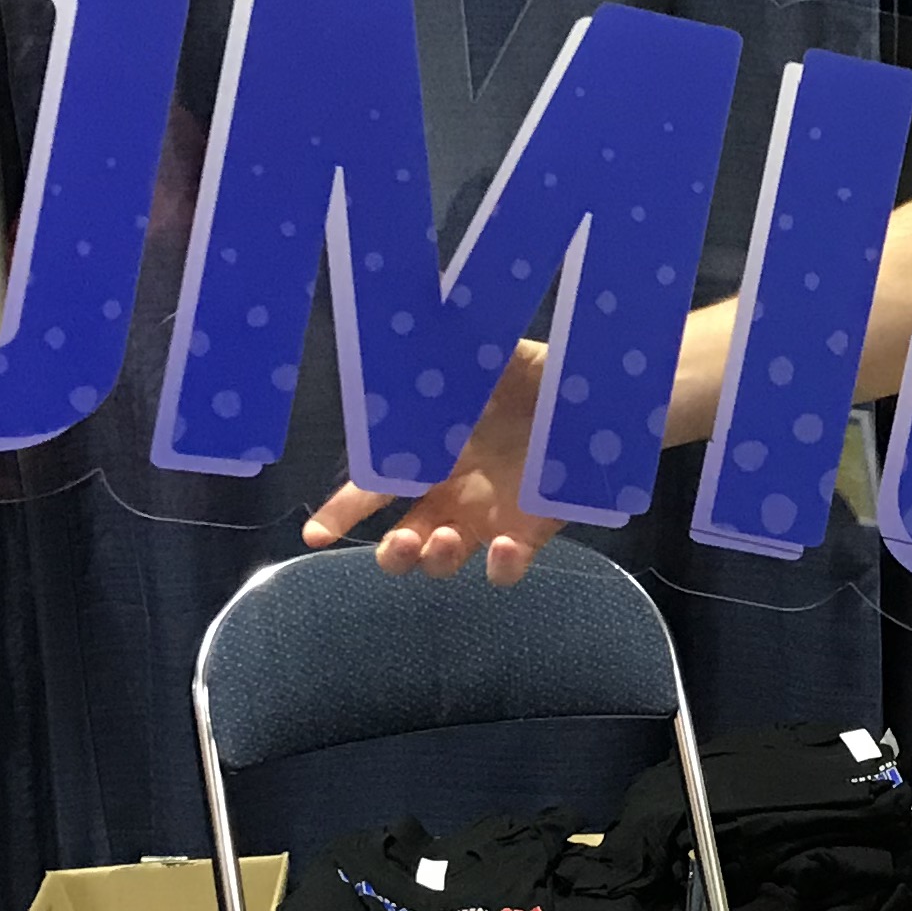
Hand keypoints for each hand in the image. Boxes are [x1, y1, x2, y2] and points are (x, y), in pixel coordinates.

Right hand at [301, 344, 554, 580]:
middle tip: (401, 541)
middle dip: (393, 552)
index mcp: (429, 456)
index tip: (315, 535)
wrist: (596, 391)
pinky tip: (502, 550)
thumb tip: (399, 342)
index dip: (342, 514)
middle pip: (403, 541)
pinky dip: (499, 568)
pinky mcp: (530, 531)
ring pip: (444, 560)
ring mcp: (488, 517)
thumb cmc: (533, 374)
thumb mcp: (482, 359)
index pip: (373, 490)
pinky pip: (506, 567)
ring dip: (434, 560)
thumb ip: (439, 362)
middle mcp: (451, 493)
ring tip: (441, 539)